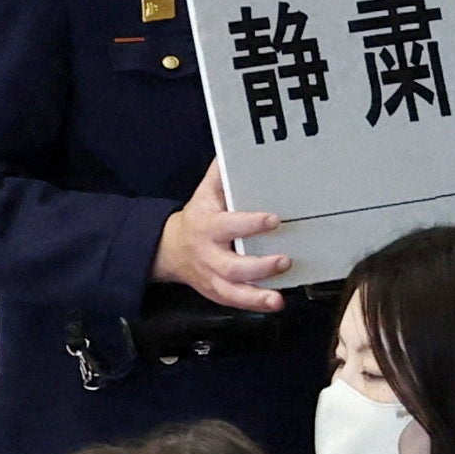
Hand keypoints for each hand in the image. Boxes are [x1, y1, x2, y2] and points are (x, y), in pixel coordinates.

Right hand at [154, 161, 293, 313]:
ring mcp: (211, 277)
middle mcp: (208, 255)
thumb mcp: (205, 193)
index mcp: (207, 226)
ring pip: (231, 291)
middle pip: (231, 266)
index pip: (229, 226)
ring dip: (256, 297)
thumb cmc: (199, 216)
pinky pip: (233, 302)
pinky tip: (273, 305)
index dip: (250, 224)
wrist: (169, 249)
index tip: (273, 220)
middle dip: (258, 267)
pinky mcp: (216, 292)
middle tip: (284, 260)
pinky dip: (252, 306)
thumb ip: (221, 174)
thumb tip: (236, 148)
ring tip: (278, 299)